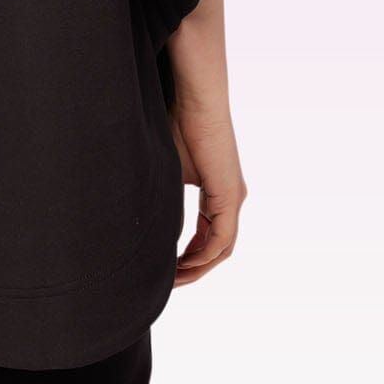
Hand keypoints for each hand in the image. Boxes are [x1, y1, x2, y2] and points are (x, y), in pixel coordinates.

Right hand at [168, 100, 247, 285]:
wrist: (196, 101)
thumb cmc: (179, 125)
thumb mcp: (170, 170)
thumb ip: (168, 196)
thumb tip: (150, 218)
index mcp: (218, 195)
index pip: (208, 237)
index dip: (189, 256)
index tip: (168, 268)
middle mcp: (231, 200)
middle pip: (217, 249)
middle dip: (194, 269)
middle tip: (170, 282)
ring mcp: (233, 199)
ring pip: (221, 248)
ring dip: (198, 267)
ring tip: (174, 279)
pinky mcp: (230, 195)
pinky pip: (221, 238)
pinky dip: (203, 254)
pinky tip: (184, 262)